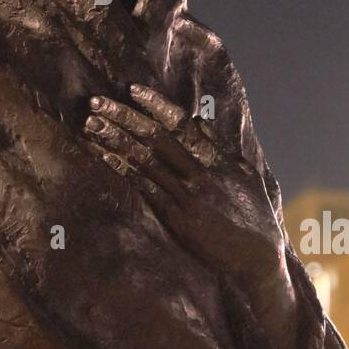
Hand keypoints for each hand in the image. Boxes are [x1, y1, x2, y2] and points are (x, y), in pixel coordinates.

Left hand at [83, 83, 287, 299]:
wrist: (258, 259)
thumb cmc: (254, 214)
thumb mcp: (246, 174)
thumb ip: (220, 147)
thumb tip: (198, 120)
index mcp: (219, 158)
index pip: (182, 123)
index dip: (156, 104)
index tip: (132, 89)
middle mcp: (200, 173)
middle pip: (156, 137)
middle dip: (123, 116)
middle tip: (96, 101)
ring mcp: (186, 196)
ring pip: (144, 160)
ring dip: (114, 139)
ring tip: (90, 123)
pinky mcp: (176, 217)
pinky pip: (143, 187)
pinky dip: (122, 169)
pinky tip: (103, 155)